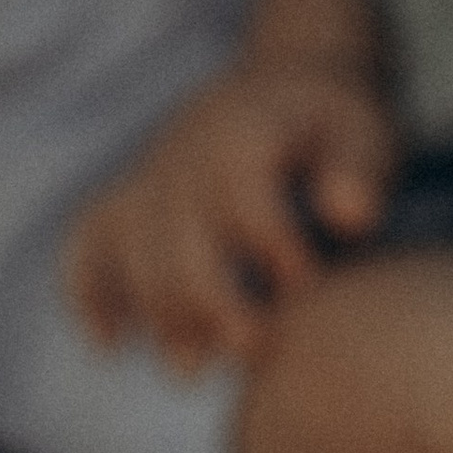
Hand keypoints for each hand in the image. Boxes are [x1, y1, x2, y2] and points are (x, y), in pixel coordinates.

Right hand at [64, 61, 396, 370]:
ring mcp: (149, 177)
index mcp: (244, 133)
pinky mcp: (128, 199)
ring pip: (133, 255)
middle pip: (180, 241)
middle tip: (257, 348)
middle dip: (214, 304)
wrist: (289, 81)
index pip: (246, 198)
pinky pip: (87, 240)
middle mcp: (186, 154)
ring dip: (160, 315)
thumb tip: (351, 215)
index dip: (275, 248)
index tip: (307, 283)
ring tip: (192, 371)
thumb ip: (359, 172)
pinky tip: (110, 345)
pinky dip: (89, 291)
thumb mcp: (365, 133)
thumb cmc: (334, 126)